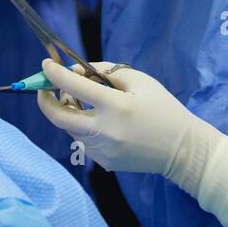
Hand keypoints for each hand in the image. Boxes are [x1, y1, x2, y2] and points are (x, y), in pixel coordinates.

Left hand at [37, 58, 208, 177]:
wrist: (181, 150)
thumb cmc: (162, 108)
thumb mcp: (139, 80)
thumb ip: (105, 72)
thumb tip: (76, 73)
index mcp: (115, 107)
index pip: (74, 87)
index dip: (55, 74)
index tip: (46, 64)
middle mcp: (103, 131)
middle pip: (58, 117)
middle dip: (46, 99)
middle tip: (46, 86)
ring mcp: (101, 151)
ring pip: (69, 128)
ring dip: (67, 110)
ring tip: (82, 98)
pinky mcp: (103, 162)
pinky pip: (83, 139)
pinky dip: (82, 125)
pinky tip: (99, 118)